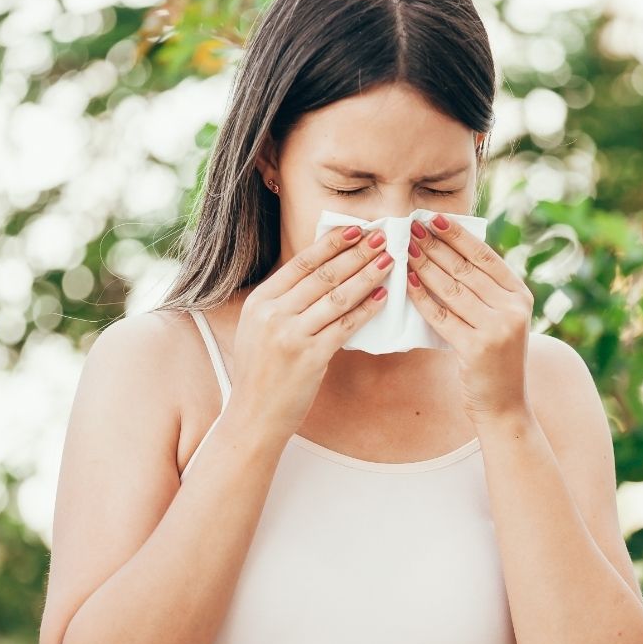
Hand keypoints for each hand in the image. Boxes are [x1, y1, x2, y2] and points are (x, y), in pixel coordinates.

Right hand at [227, 225, 394, 433]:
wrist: (254, 415)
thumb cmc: (261, 372)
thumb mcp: (258, 327)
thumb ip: (283, 301)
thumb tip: (322, 273)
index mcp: (260, 301)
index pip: (301, 262)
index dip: (331, 243)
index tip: (354, 229)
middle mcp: (273, 314)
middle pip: (323, 275)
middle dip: (356, 253)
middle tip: (381, 237)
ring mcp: (291, 335)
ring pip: (338, 297)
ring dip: (367, 275)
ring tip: (388, 261)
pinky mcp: (311, 357)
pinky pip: (346, 326)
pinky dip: (367, 309)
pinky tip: (383, 297)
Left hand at [405, 213, 534, 422]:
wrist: (505, 405)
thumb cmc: (496, 358)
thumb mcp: (501, 319)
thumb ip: (485, 290)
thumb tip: (449, 253)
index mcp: (520, 295)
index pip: (485, 256)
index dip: (457, 235)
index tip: (433, 218)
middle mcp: (513, 308)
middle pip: (465, 269)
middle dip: (434, 246)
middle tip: (410, 228)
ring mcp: (497, 328)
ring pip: (451, 289)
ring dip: (424, 266)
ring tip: (404, 250)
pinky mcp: (476, 348)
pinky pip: (441, 316)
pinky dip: (422, 298)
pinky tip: (406, 283)